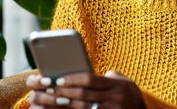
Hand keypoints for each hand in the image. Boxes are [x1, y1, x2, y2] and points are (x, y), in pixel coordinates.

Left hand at [26, 70, 144, 107]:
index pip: (90, 80)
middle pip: (83, 95)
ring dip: (65, 105)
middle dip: (64, 93)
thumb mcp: (123, 81)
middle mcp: (115, 98)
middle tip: (48, 90)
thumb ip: (106, 76)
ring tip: (51, 101)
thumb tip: (84, 72)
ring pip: (83, 108)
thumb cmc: (129, 93)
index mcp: (116, 85)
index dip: (73, 79)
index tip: (58, 79)